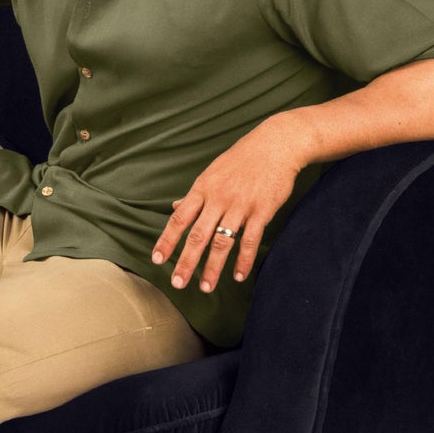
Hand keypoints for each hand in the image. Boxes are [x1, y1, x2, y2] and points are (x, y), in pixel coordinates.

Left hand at [149, 115, 303, 293]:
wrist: (276, 145)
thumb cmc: (242, 159)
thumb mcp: (212, 172)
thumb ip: (195, 194)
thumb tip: (174, 207)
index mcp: (203, 189)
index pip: (179, 219)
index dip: (167, 240)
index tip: (157, 259)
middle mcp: (218, 199)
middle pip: (198, 235)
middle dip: (186, 261)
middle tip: (177, 283)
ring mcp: (240, 206)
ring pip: (222, 242)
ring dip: (213, 267)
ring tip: (205, 287)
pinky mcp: (261, 211)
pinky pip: (249, 240)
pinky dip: (243, 260)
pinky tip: (238, 275)